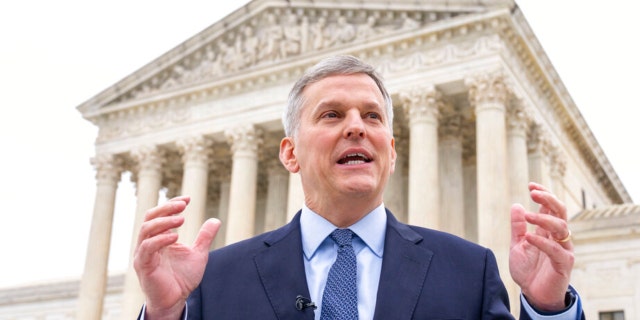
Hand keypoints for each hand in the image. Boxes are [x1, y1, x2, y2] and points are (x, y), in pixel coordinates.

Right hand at [133, 196, 220, 319]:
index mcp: (159, 237)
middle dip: (166, 208)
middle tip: (183, 205)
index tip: (188, 199)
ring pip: (146, 229)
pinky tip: (175, 236)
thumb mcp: (198, 254)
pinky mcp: (143, 265)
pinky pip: (147, 248)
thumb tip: (216, 220)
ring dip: (164, 221)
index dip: (172, 204)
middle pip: (150, 217)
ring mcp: (143, 253)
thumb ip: (204, 237)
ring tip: (181, 219)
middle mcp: (148, 243)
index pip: (160, 214)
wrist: (176, 300)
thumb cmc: (183, 278)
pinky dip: (160, 239)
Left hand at [509, 182, 573, 311]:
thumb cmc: (528, 270)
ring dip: (544, 218)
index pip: (551, 207)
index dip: (544, 194)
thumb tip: (516, 205)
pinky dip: (542, 241)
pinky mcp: (564, 263)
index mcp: (548, 231)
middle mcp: (558, 237)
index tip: (531, 185)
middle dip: (549, 199)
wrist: (533, 295)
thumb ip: (518, 227)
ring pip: (561, 227)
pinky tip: (529, 237)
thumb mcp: (517, 245)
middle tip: (533, 192)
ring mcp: (563, 249)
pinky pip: (556, 249)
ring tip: (528, 215)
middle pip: (560, 211)